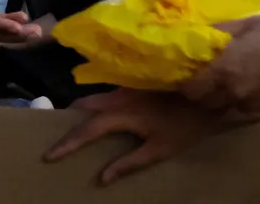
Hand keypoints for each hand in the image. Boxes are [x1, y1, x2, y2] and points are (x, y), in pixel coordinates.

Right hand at [44, 90, 230, 185]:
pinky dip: (100, 102)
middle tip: (59, 133)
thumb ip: (129, 163)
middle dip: (70, 119)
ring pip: (97, 96)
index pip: (87, 130)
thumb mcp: (160, 150)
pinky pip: (110, 92)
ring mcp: (128, 86)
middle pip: (85, 106)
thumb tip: (101, 178)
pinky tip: (105, 110)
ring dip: (85, 108)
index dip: (66, 144)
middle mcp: (119, 96)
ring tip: (78, 122)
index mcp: (122, 114)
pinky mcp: (137, 82)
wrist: (211, 92)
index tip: (48, 156)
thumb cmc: (186, 125)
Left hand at [179, 17, 259, 114]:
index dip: (182, 78)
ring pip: (221, 104)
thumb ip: (223, 32)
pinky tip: (249, 80)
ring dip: (217, 93)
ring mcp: (249, 105)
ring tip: (225, 74)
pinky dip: (238, 95)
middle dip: (197, 87)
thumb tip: (201, 34)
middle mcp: (232, 93)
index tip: (181, 67)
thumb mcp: (253, 23)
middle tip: (201, 70)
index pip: (188, 87)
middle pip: (202, 99)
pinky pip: (241, 105)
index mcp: (225, 70)